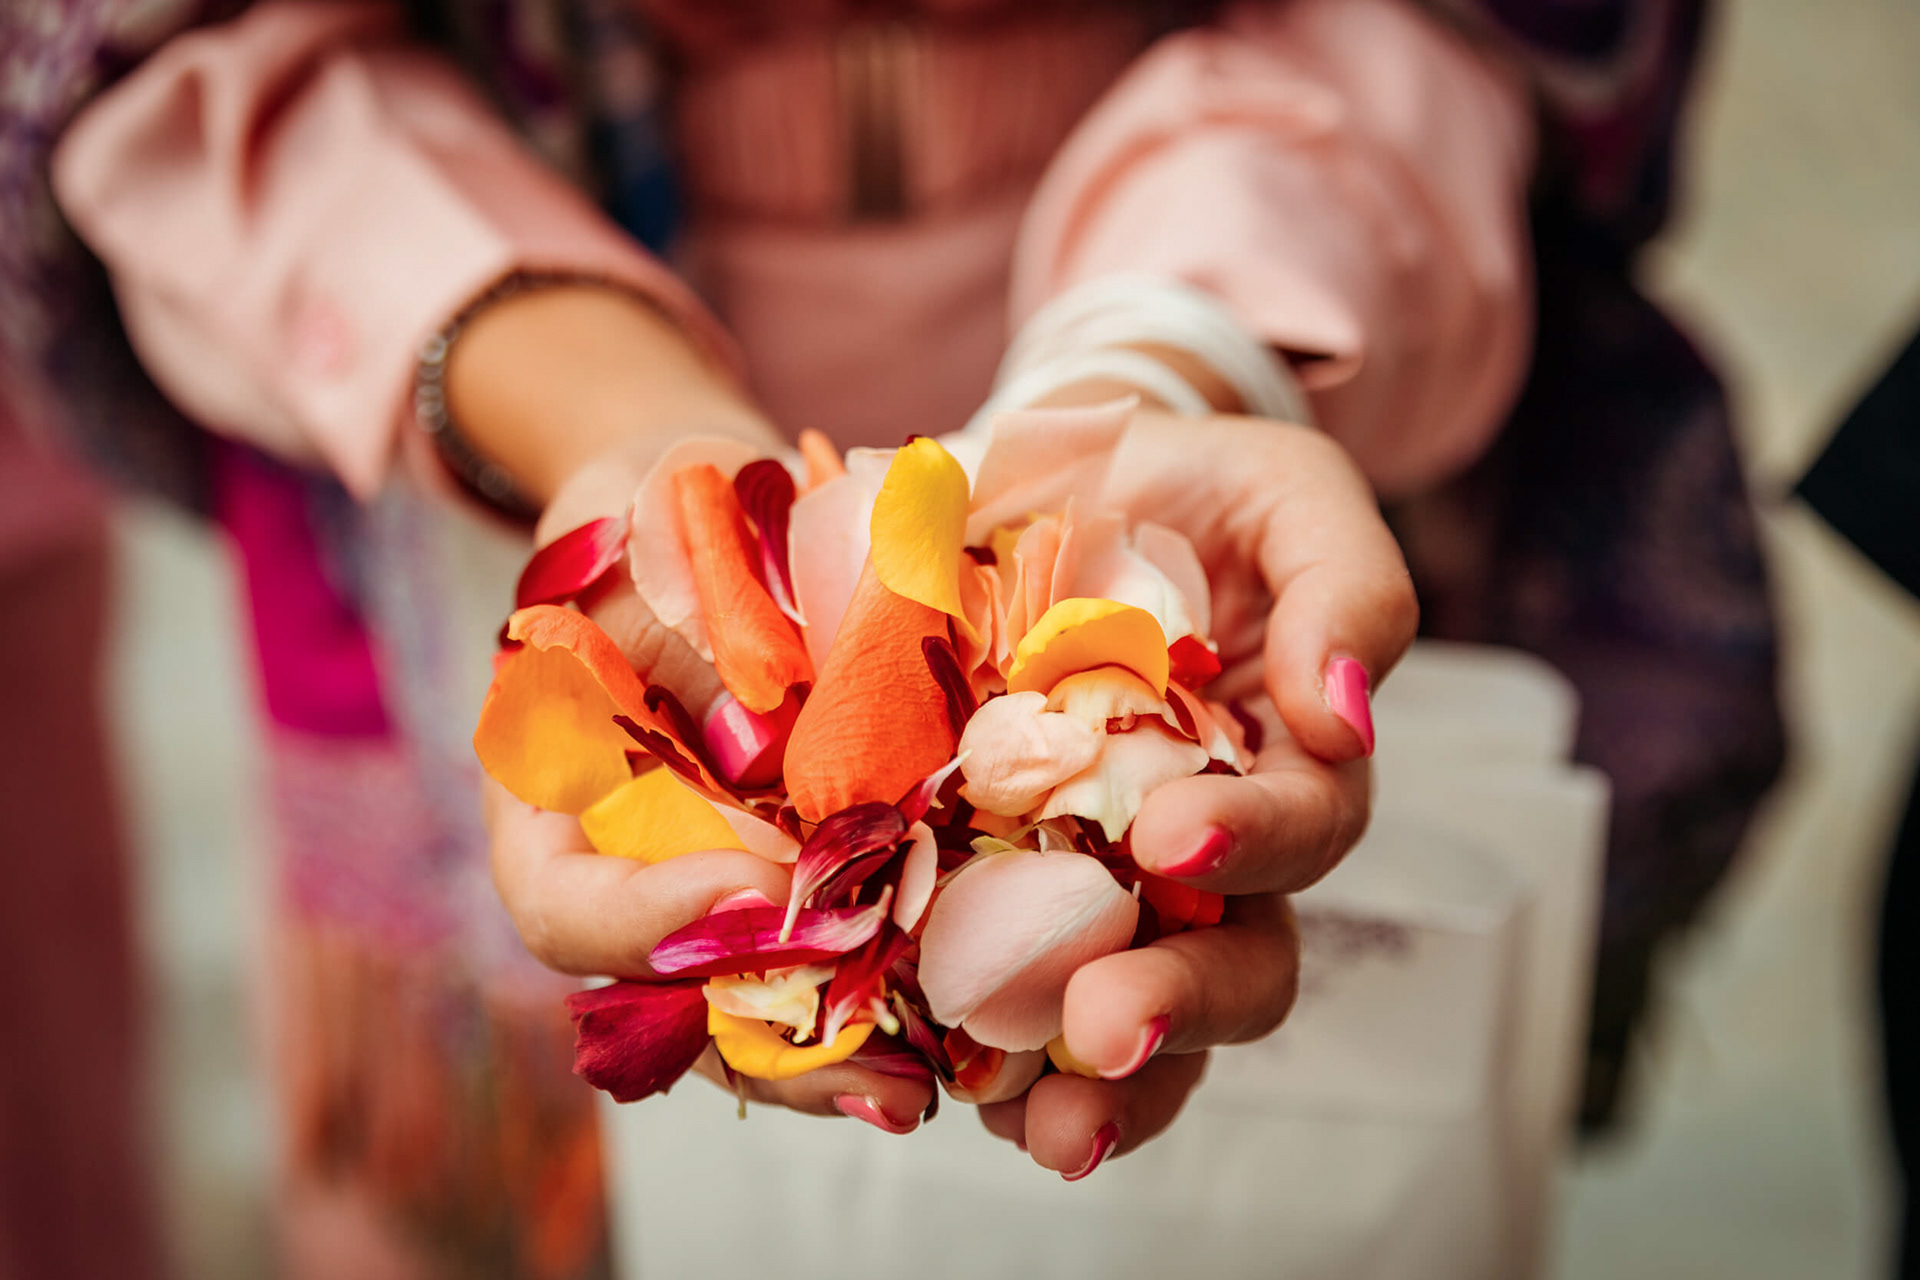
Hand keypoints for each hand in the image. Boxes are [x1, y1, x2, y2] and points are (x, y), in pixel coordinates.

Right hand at [456, 287, 937, 1131]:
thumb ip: (710, 641)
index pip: (562, 908)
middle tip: (885, 1080)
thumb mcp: (656, 541)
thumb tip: (795, 745)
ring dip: (855, 1053)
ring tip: (946, 1084)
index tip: (757, 888)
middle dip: (782, 1048)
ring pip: (763, 1013)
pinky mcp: (801, 877)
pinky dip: (904, 995)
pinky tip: (986, 1026)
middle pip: (675, 1005)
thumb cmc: (662, 511)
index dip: (645, 924)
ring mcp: (713, 887)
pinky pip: (839, 961)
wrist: (706, 505)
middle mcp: (629, 874)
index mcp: (548, 804)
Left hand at [970, 407, 1416, 1176]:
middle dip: (1180, 1002)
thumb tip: (1348, 707)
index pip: (1304, 830)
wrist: (1038, 483)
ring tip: (1042, 1125)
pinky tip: (961, 1092)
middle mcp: (1205, 848)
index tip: (1172, 832)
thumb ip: (1343, 583)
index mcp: (1283, 762)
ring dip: (1100, 1086)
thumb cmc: (1179, 484)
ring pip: (1137, 1013)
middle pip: (1237, 958)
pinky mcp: (994, 887)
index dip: (1253, 843)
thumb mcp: (1280, 491)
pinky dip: (993, 1059)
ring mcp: (1102, 881)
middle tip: (1106, 1029)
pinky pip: (1012, 997)